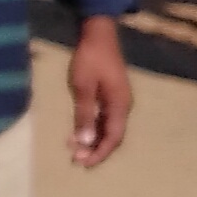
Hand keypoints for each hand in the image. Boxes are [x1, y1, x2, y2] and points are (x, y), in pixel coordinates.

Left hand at [66, 15, 131, 168]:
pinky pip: (104, 118)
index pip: (113, 138)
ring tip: (74, 149)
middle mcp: (123, 105)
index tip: (84, 163)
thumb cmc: (90, 58)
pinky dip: (92, 128)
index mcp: (120, 105)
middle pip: (112, 136)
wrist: (98, 33)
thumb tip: (85, 142)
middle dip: (95, 150)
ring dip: (93, 140)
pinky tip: (78, 132)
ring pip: (108, 128)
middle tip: (75, 159)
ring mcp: (118, 100)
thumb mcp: (83, 86)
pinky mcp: (111, 95)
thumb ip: (84, 114)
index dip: (100, 153)